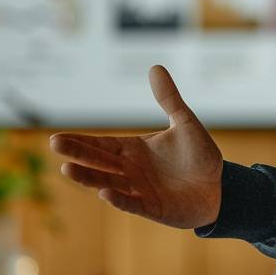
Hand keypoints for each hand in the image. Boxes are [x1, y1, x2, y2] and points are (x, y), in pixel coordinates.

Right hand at [50, 65, 223, 228]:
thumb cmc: (200, 156)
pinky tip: (105, 192)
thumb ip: (169, 98)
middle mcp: (130, 170)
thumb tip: (155, 66)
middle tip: (54, 145)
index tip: (56, 137)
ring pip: (107, 182)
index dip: (80, 141)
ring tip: (68, 169)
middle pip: (99, 161)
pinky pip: (132, 203)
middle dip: (77, 154)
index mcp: (133, 149)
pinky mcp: (152, 208)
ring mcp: (139, 190)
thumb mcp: (185, 123)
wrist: (221, 188)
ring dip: (89, 177)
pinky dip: (119, 199)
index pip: (101, 144)